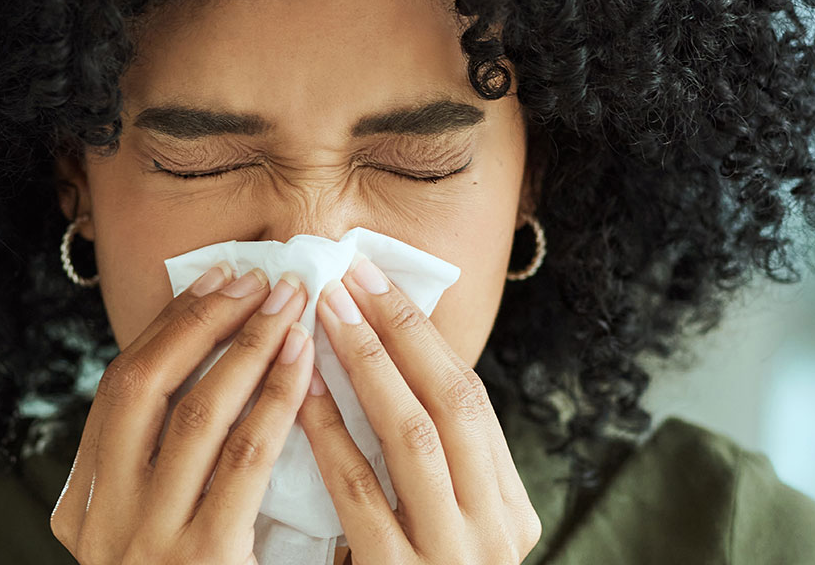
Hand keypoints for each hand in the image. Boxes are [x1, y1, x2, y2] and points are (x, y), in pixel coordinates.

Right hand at [50, 265, 315, 563]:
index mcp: (82, 508)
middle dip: (201, 322)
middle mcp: (102, 520)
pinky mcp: (204, 557)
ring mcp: (147, 538)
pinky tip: (302, 362)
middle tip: (255, 280)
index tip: (214, 282)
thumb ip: (158, 473)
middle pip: (141, 388)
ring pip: (196, 414)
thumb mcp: (156, 531)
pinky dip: (276, 398)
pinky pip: (244, 458)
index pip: (117, 393)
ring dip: (248, 348)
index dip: (166, 330)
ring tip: (288, 308)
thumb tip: (204, 372)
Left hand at [299, 258, 540, 563]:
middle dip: (401, 330)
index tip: (379, 282)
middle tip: (353, 277)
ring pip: (412, 436)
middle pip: (453, 402)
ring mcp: (451, 554)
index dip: (423, 337)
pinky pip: (358, 489)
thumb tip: (388, 370)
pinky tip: (303, 389)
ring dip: (367, 363)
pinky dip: (330, 432)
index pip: (472, 402)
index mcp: (511, 513)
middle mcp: (494, 530)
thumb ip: (435, 474)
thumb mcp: (445, 533)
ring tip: (327, 312)